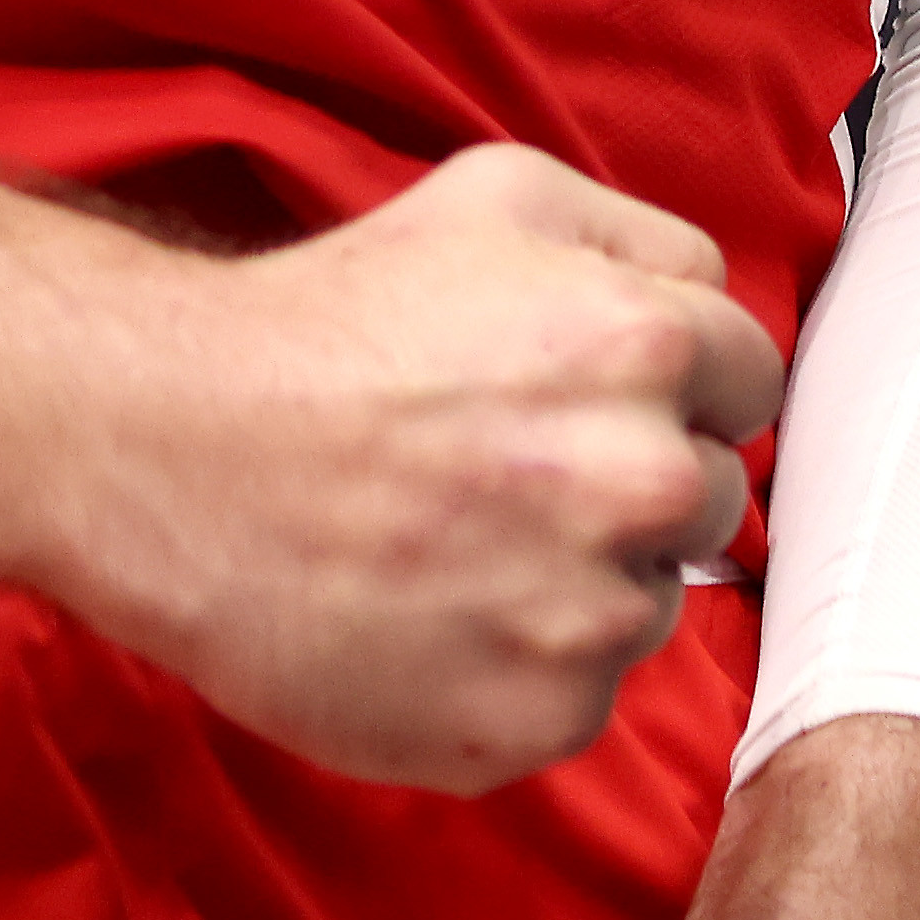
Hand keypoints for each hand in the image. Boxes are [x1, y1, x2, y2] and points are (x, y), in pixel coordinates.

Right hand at [25, 150, 774, 790]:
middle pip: (706, 501)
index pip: (751, 385)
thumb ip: (641, 240)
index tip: (584, 401)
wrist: (168, 453)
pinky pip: (573, 702)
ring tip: (448, 547)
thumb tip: (715, 310)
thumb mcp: (494, 197)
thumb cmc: (325, 321)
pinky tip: (424, 617)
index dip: (672, 387)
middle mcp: (639, 482)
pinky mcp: (533, 722)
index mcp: (646, 344)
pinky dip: (512, 671)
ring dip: (573, 584)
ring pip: (639, 607)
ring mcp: (589, 616)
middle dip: (627, 486)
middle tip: (502, 473)